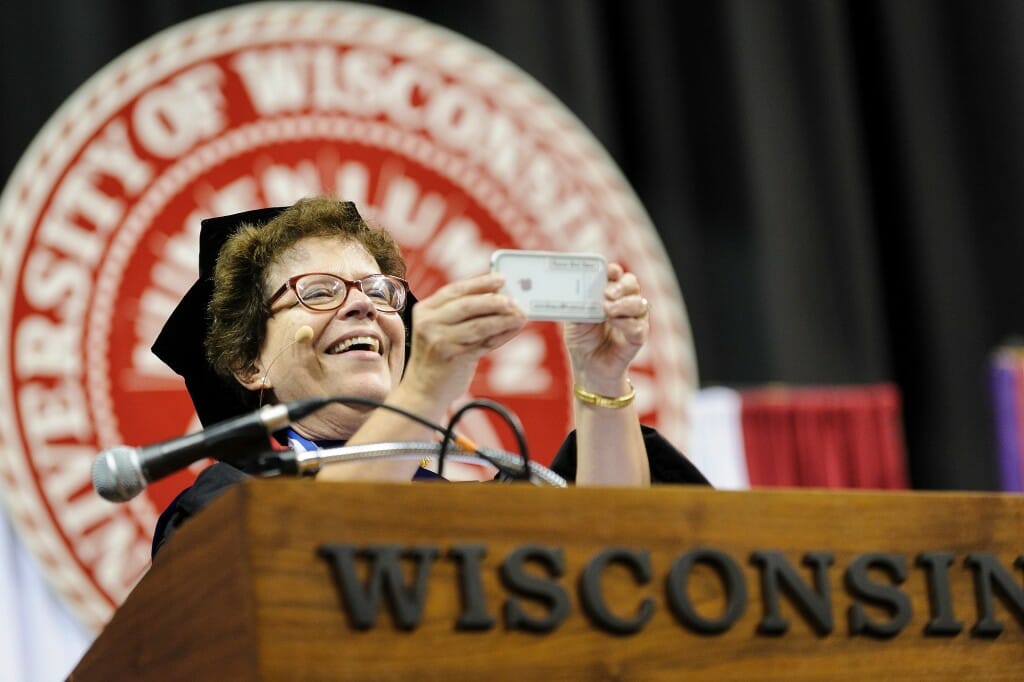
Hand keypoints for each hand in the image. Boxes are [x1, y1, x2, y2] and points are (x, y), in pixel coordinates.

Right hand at [403, 272, 526, 404]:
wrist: (423, 390)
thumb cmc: (437, 356)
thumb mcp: (439, 328)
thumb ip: (461, 312)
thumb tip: (497, 295)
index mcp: (425, 310)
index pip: (455, 290)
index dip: (480, 283)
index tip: (501, 278)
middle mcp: (429, 323)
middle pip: (467, 305)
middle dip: (494, 301)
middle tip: (514, 300)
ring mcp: (440, 340)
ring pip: (479, 325)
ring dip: (503, 319)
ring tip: (520, 314)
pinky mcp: (454, 357)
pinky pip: (485, 343)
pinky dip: (502, 334)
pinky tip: (513, 329)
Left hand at [562, 263, 649, 393]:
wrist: (588, 367)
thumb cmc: (583, 340)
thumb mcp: (575, 319)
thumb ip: (579, 304)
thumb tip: (578, 290)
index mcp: (609, 294)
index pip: (616, 276)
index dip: (614, 271)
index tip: (609, 271)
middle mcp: (624, 303)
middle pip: (632, 284)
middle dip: (621, 285)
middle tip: (608, 293)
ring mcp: (634, 319)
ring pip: (639, 303)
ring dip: (623, 304)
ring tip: (607, 310)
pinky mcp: (638, 336)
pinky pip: (639, 325)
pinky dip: (625, 322)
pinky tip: (614, 322)